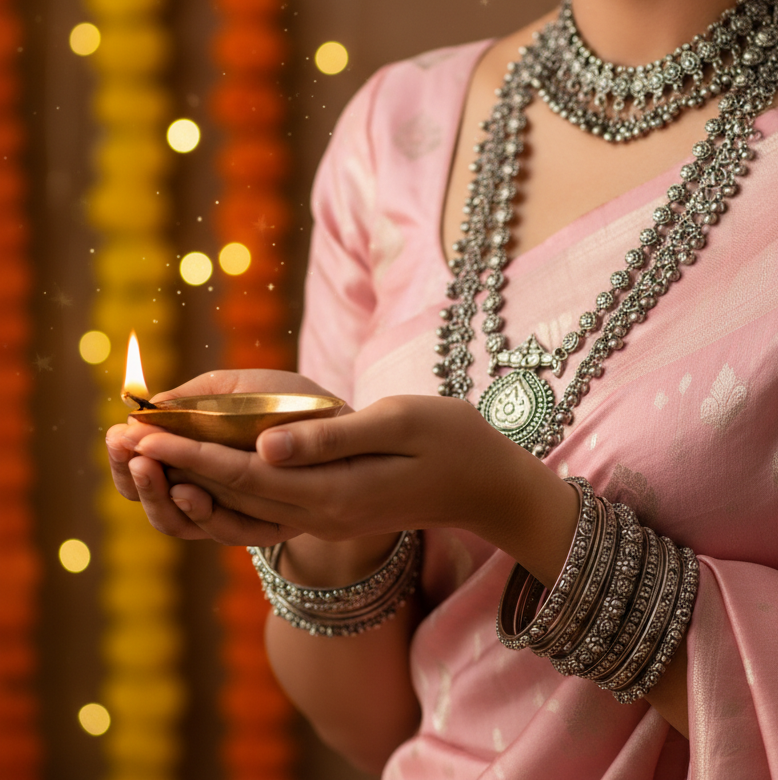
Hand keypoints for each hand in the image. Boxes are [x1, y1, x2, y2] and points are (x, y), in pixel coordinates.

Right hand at [106, 368, 335, 546]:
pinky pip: (227, 530)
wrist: (353, 426)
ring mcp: (234, 511)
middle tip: (129, 453)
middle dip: (134, 478)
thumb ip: (198, 397)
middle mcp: (207, 490)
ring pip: (179, 522)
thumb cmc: (295, 402)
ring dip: (158, 497)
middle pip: (150, 501)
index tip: (118, 435)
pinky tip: (189, 488)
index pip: (141, 469)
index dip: (122, 458)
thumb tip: (145, 406)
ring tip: (149, 467)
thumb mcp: (244, 388)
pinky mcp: (266, 525)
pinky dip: (203, 513)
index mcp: (194, 456)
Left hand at [130, 394, 578, 586]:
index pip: (245, 473)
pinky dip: (229, 490)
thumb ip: (329, 436)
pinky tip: (210, 472)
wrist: (487, 486)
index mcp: (334, 491)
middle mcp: (322, 514)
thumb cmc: (451, 439)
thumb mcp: (397, 423)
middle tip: (124, 438)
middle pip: (233, 495)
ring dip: (196, 481)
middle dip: (177, 466)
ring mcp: (328, 519)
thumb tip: (262, 445)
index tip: (144, 427)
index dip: (191, 450)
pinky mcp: (335, 511)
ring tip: (151, 455)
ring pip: (245, 506)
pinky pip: (267, 508)